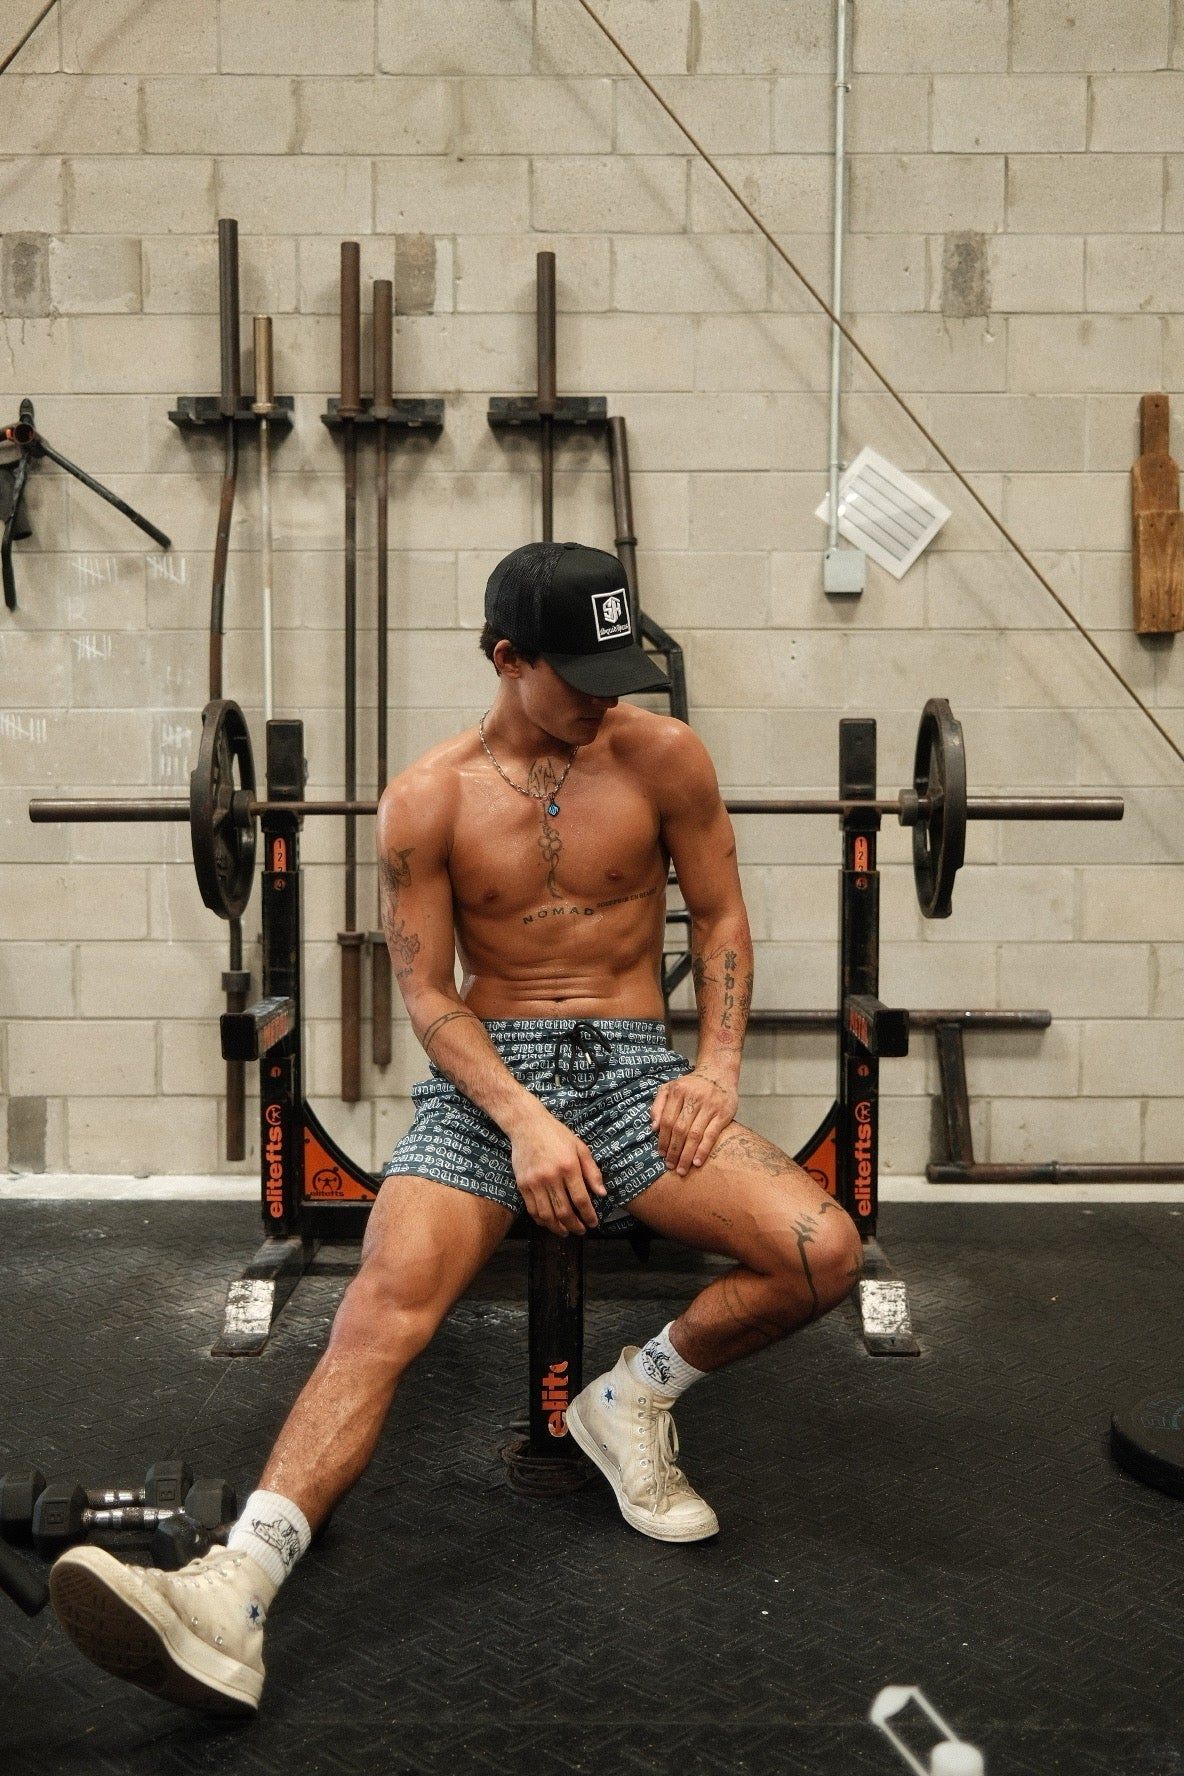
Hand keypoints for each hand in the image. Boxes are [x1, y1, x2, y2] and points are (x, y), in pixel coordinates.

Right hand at [511, 1110, 606, 1235]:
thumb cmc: (557, 1135)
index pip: (581, 1199)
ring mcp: (535, 1182)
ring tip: (566, 1231)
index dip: (589, 1215)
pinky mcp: (523, 1184)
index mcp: (569, 1166)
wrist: (527, 1125)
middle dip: (575, 1225)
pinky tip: (549, 1223)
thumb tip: (602, 1194)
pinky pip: (532, 1209)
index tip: (593, 1223)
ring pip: (547, 1215)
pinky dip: (542, 1220)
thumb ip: (592, 1171)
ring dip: (558, 1228)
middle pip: (564, 1211)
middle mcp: (551, 1176)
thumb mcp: (580, 1147)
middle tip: (582, 1231)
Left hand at [651, 1069, 738, 1175]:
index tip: (661, 1154)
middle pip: (680, 1129)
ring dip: (686, 1154)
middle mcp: (694, 1097)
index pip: (667, 1120)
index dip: (663, 1139)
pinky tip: (697, 1162)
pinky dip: (703, 1150)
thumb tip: (653, 1128)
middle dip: (673, 1150)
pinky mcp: (724, 1113)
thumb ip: (658, 1105)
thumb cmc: (692, 1084)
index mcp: (678, 1090)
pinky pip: (711, 1135)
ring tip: (681, 1169)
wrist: (719, 1072)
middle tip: (670, 1166)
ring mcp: (710, 1105)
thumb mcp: (670, 1087)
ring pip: (694, 1134)